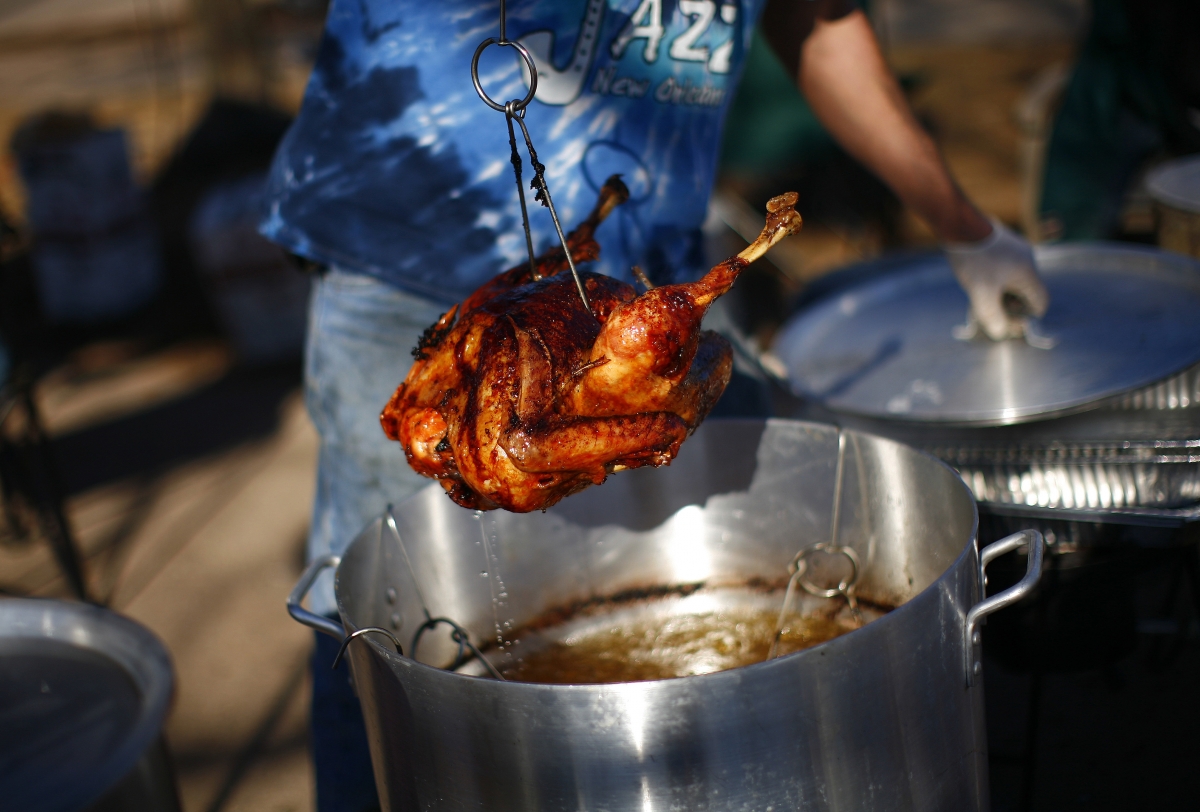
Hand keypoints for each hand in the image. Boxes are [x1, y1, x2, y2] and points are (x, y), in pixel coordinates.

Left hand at [944, 219, 1048, 340]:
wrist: (960, 225)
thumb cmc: (974, 260)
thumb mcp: (981, 292)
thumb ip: (991, 314)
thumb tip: (1000, 331)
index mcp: (1028, 274)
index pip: (1040, 303)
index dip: (1027, 317)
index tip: (1008, 321)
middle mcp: (1028, 260)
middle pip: (1027, 292)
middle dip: (1011, 305)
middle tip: (990, 309)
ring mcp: (1017, 249)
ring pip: (1015, 280)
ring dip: (1002, 291)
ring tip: (981, 294)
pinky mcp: (1003, 243)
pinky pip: (1006, 268)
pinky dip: (996, 278)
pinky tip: (978, 279)